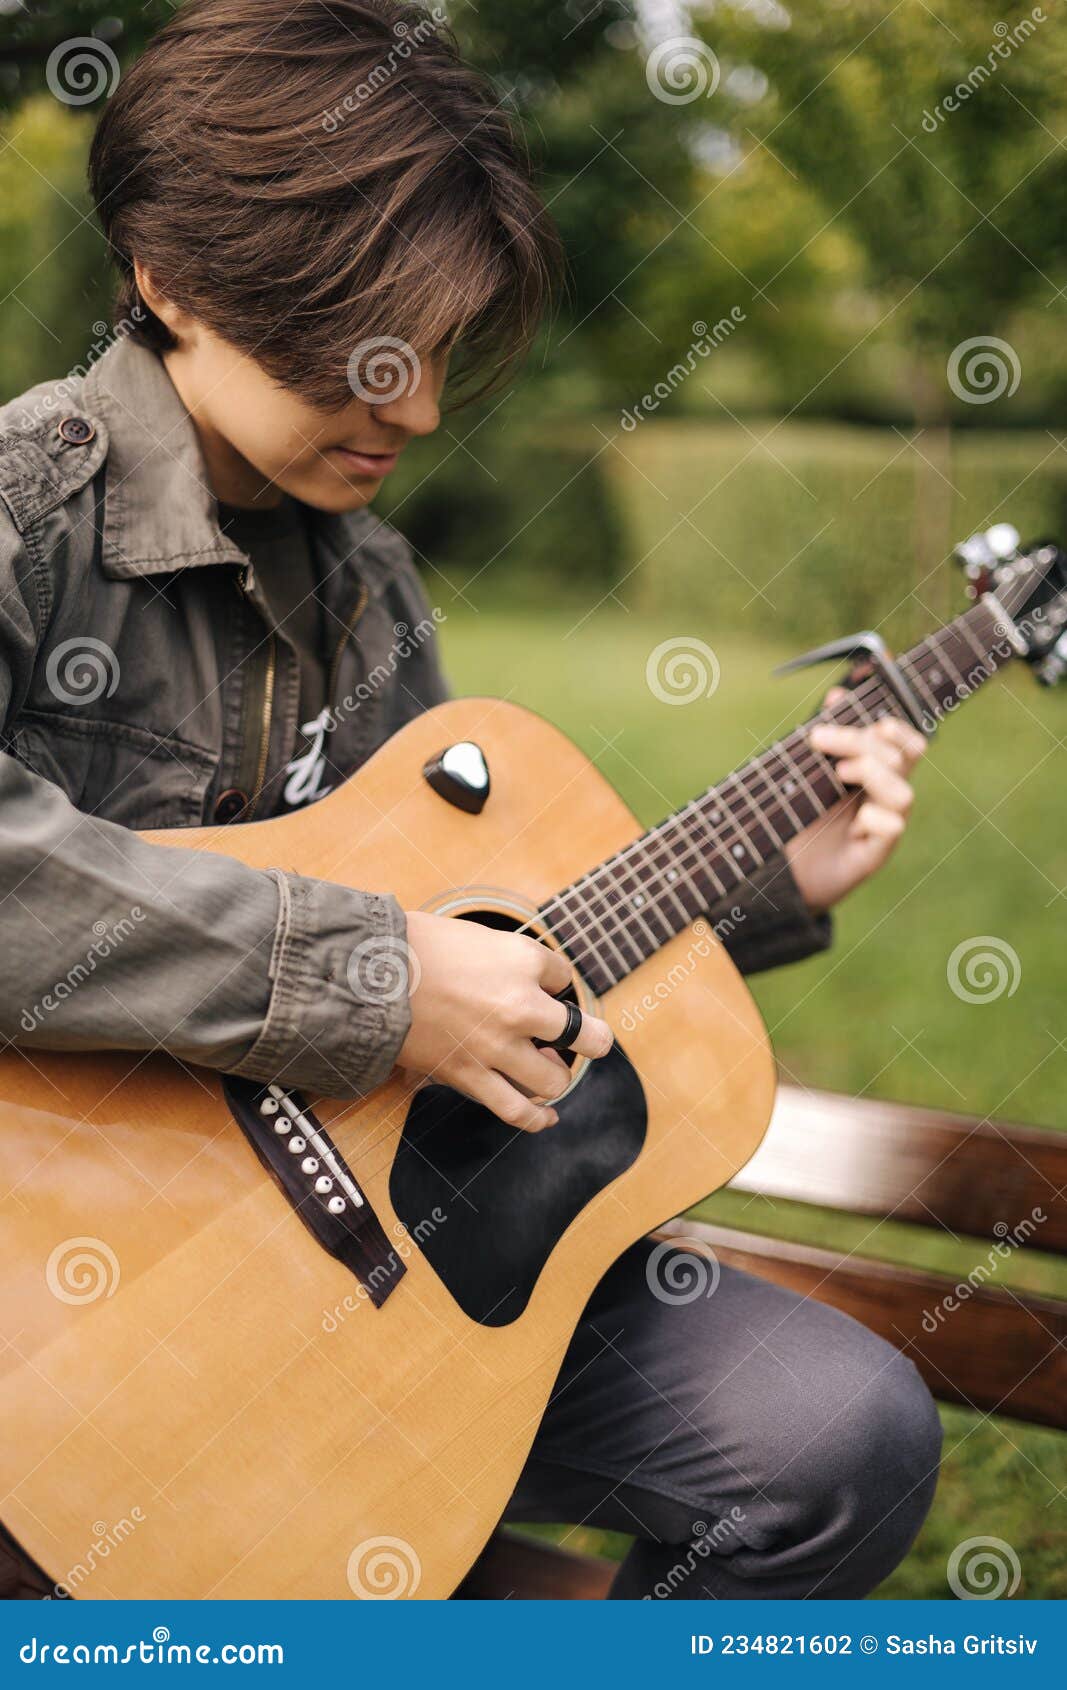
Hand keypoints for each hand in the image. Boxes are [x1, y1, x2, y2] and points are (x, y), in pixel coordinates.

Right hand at [398, 911, 612, 1130]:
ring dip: (557, 1076)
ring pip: (555, 1079)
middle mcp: (520, 1005)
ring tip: (549, 1069)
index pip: (564, 976)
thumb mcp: (473, 935)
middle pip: (584, 1033)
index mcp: (523, 958)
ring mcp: (498, 1046)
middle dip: (589, 1038)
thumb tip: (523, 978)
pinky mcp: (470, 1076)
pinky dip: (537, 1118)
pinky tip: (548, 1117)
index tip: (537, 983)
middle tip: (587, 1039)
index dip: (552, 982)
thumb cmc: (415, 947)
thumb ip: (505, 959)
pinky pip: (517, 1109)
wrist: (366, 975)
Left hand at [783, 691, 926, 913]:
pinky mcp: (874, 854)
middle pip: (903, 758)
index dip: (896, 728)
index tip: (869, 722)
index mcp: (876, 772)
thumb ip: (826, 738)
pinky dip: (875, 817)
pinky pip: (892, 828)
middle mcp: (886, 797)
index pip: (907, 742)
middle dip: (861, 742)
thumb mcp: (808, 773)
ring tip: (838, 775)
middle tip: (819, 742)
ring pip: (904, 793)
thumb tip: (838, 695)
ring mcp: (884, 826)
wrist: (784, 871)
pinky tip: (855, 821)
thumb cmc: (800, 818)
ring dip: (873, 774)